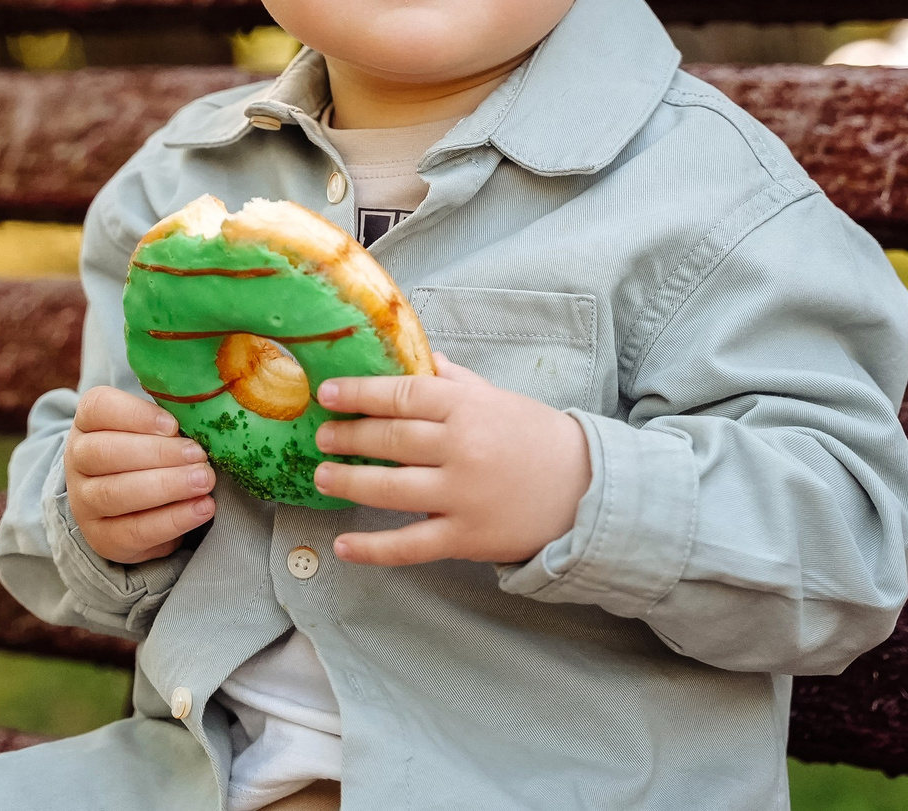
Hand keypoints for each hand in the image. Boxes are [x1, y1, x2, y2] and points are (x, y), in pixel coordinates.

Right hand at [65, 386, 215, 563]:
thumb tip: (203, 422)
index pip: (98, 408)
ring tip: (204, 481)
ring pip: (116, 493)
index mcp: (88, 422)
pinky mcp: (102, 537)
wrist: (129, 509)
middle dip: (158, 454)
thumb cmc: (147, 455)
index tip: (173, 425)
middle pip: (106, 452)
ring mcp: (83, 501)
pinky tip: (201, 509)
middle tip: (199, 456)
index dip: (135, 415)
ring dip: (167, 486)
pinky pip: (134, 531)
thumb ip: (169, 424)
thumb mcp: (151, 431)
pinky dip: (172, 520)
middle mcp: (77, 459)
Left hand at [310, 353, 591, 566]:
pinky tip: (344, 546)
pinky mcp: (465, 536)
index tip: (328, 394)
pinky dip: (373, 549)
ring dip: (349, 482)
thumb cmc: (537, 438)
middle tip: (321, 436)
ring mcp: (462, 495)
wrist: (586, 489)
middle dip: (348, 437)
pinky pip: (409, 545)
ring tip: (322, 476)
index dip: (360, 394)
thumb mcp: (498, 398)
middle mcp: (462, 447)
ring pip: (390, 489)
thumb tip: (418, 358)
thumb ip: (455, 381)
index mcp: (469, 407)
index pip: (403, 394)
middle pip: (390, 440)